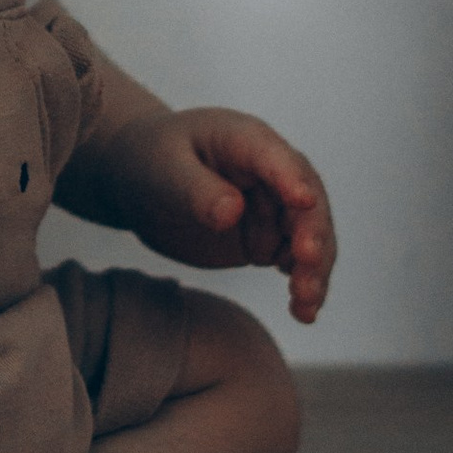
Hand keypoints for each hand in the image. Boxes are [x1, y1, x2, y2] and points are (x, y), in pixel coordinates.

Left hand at [100, 107, 336, 324]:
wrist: (140, 178)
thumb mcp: (164, 169)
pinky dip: (302, 284)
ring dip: (313, 269)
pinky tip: (303, 312)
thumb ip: (196, 189)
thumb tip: (232, 212)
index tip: (304, 201)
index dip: (291, 178)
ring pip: (308, 237)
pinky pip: (294, 262)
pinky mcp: (267, 238)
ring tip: (305, 304)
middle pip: (305, 203)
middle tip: (307, 263)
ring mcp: (272, 208)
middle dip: (311, 234)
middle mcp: (271, 173)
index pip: (276, 158)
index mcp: (245, 140)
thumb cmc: (152, 160)